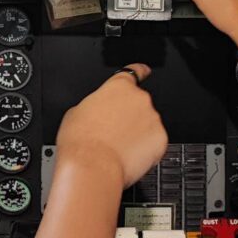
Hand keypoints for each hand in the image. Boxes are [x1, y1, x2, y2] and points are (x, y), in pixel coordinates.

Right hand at [55, 65, 167, 188]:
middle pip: (139, 105)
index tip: (144, 70)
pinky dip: (145, 149)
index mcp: (119, 87)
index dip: (140, 71)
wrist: (92, 167)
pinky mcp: (161, 140)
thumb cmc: (81, 141)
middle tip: (113, 133)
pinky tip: (127, 156)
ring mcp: (153, 119)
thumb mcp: (76, 112)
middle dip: (130, 117)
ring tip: (116, 148)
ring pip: (147, 125)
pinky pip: (154, 143)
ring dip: (137, 133)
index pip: (134, 72)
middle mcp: (140, 99)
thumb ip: (95, 105)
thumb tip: (97, 112)